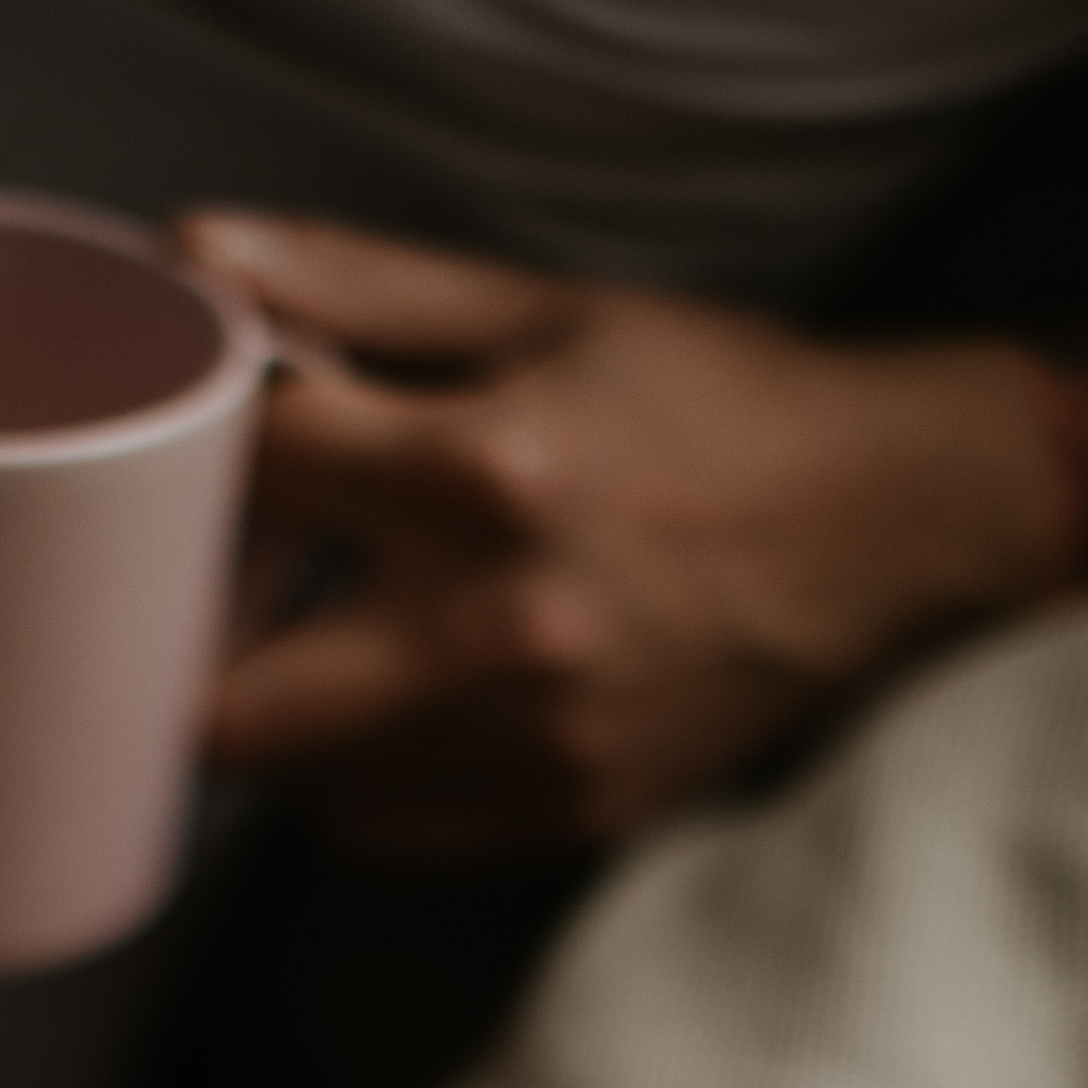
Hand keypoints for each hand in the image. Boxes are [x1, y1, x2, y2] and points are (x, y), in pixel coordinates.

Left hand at [179, 213, 1082, 862]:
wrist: (896, 525)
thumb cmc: (714, 402)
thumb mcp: (543, 311)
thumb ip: (356, 286)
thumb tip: (193, 253)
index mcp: (488, 469)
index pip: (247, 485)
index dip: (191, 479)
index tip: (209, 473)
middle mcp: (500, 625)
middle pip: (226, 714)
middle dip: (192, 659)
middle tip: (214, 603)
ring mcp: (535, 741)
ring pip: (299, 790)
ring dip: (283, 724)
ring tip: (325, 646)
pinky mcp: (566, 813)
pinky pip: (389, 834)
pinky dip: (365, 782)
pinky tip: (409, 707)